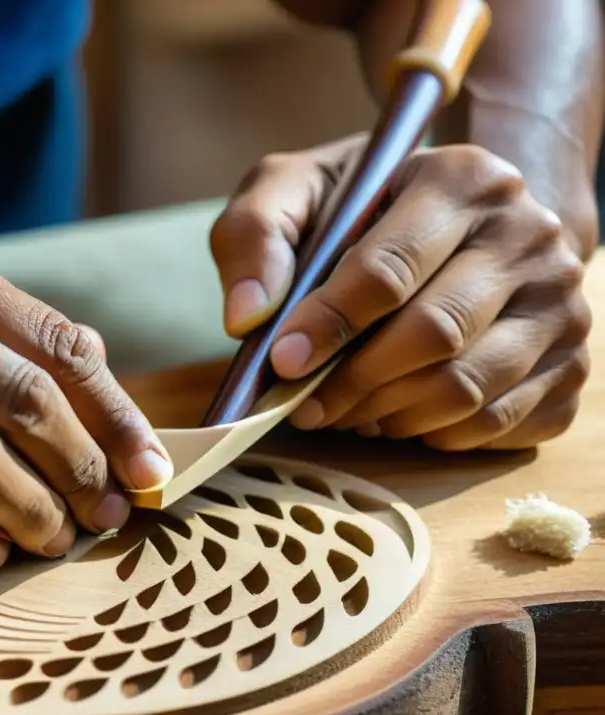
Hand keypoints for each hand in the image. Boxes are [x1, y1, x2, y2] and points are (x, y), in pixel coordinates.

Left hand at [211, 135, 591, 450]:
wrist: (461, 223)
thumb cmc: (364, 210)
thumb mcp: (297, 192)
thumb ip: (256, 234)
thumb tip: (246, 316)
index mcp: (463, 179)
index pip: (389, 270)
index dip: (327, 324)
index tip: (282, 361)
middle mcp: (530, 236)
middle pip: (433, 335)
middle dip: (352, 382)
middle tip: (304, 402)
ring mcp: (561, 304)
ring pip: (465, 389)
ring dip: (386, 414)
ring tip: (342, 408)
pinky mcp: (571, 363)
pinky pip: (494, 424)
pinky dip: (430, 432)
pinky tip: (394, 412)